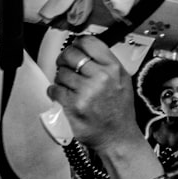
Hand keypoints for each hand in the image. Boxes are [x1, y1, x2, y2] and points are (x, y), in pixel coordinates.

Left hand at [47, 34, 141, 152]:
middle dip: (64, 59)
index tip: (74, 48)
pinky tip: (62, 95)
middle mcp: (101, 77)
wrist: (117, 136)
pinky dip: (54, 91)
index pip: (89, 42)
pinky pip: (55, 90)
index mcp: (114, 67)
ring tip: (68, 85)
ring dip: (60, 78)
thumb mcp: (122, 80)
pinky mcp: (74, 105)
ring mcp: (87, 91)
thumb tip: (85, 48)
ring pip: (61, 73)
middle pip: (71, 54)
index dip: (77, 44)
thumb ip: (106, 63)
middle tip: (65, 64)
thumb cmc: (119, 110)